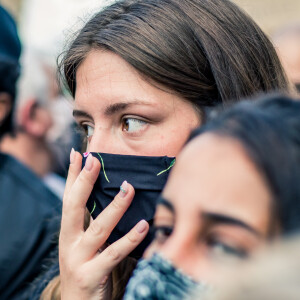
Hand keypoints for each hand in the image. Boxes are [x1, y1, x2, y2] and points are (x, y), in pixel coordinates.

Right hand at [59, 150, 148, 299]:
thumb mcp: (84, 243)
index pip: (69, 198)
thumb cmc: (86, 268)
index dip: (73, 175)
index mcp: (68, 232)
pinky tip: (144, 225)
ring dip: (115, 206)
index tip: (78, 154)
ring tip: (129, 188)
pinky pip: (113, 254)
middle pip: (74, 207)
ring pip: (98, 228)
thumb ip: (92, 222)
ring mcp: (78, 260)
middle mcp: (68, 243)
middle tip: (94, 160)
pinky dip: (129, 239)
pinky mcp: (91, 276)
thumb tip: (107, 197)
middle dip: (84, 181)